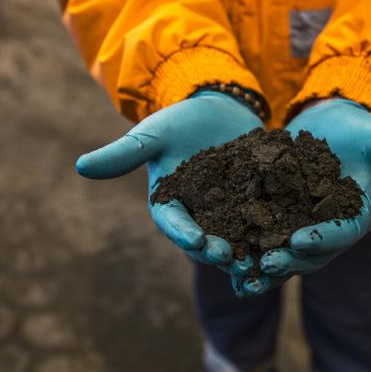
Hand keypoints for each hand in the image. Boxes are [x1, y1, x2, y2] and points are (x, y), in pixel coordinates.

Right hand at [75, 91, 262, 271]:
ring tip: (260, 262)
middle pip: (207, 241)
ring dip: (248, 253)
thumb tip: (80, 167)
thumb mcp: (153, 134)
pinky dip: (274, 234)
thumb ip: (125, 153)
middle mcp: (199, 217)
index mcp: (171, 206)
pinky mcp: (256, 206)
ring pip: (237, 240)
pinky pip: (265, 223)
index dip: (185, 234)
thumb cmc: (179, 122)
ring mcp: (230, 214)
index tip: (198, 240)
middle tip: (232, 258)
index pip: (174, 224)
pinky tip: (290, 241)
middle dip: (218, 252)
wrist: (218, 109)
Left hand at [238, 98, 370, 296]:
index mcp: (355, 215)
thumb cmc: (360, 129)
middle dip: (288, 259)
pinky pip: (260, 237)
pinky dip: (245, 248)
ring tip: (240, 275)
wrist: (331, 123)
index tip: (301, 239)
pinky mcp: (277, 218)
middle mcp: (328, 229)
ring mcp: (302, 226)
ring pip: (282, 252)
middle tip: (266, 264)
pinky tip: (221, 257)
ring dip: (262, 265)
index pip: (342, 232)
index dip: (324, 237)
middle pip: (310, 252)